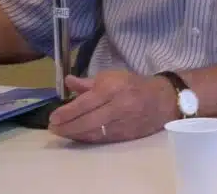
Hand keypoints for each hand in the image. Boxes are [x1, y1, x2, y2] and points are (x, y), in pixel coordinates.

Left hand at [48, 70, 178, 142]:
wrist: (163, 100)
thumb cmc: (134, 85)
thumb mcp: (112, 76)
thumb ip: (88, 82)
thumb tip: (68, 81)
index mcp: (113, 88)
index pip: (85, 103)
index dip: (67, 112)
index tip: (53, 117)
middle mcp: (118, 106)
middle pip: (87, 121)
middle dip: (67, 126)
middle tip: (53, 128)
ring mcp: (123, 123)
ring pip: (94, 133)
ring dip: (74, 134)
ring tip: (61, 132)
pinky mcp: (126, 135)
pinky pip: (102, 139)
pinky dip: (87, 138)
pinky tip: (77, 136)